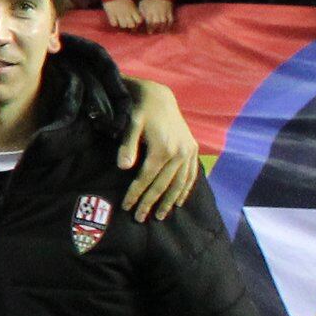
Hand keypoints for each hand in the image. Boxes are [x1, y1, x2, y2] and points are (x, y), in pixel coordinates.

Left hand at [118, 76, 204, 219]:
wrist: (160, 97)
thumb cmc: (140, 111)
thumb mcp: (131, 125)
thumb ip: (127, 146)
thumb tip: (122, 167)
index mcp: (163, 149)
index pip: (147, 178)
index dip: (136, 194)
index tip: (127, 207)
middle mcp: (179, 153)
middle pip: (163, 184)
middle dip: (150, 202)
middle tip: (140, 218)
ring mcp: (189, 152)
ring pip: (179, 183)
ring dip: (169, 201)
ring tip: (159, 216)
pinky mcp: (193, 150)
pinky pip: (191, 175)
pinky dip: (185, 190)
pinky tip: (178, 202)